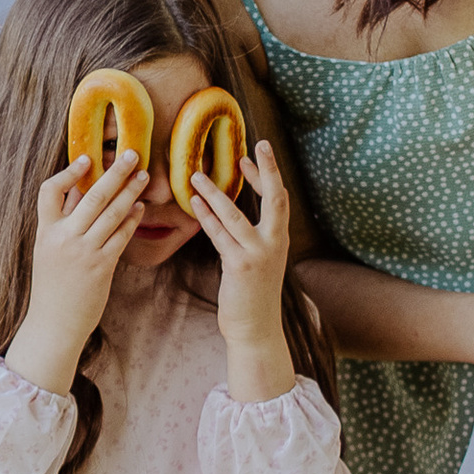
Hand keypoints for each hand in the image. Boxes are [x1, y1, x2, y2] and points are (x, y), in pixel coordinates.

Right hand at [6, 149, 145, 390]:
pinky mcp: (101, 267)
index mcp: (45, 231)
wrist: (54, 323)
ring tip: (143, 176)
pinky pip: (120, 236)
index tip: (86, 159)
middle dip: (115, 172)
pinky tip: (140, 208)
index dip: (67, 173)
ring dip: (130, 192)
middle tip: (133, 154)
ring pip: (111, 213)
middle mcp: (63, 238)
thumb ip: (61, 218)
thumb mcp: (47, 248)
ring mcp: (83, 252)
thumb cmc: (52, 284)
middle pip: (92, 196)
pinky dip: (132, 219)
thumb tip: (74, 188)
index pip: (49, 191)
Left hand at [192, 142, 292, 391]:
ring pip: (235, 214)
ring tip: (196, 174)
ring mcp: (258, 254)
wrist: (256, 328)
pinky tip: (193, 203)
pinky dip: (206, 217)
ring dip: (214, 192)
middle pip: (275, 198)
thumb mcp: (259, 262)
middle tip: (254, 144)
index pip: (278, 199)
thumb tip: (231, 214)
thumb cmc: (252, 295)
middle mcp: (274, 243)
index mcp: (279, 239)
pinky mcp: (240, 265)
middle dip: (266, 170)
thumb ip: (251, 238)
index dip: (266, 175)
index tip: (251, 155)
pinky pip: (220, 235)